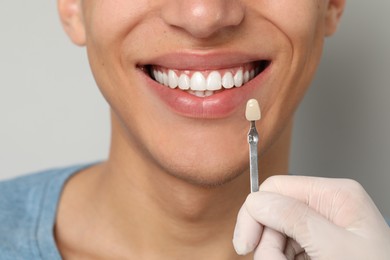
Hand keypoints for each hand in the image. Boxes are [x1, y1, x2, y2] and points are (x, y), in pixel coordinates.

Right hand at [233, 176, 389, 259]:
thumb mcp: (337, 249)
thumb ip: (296, 219)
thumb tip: (257, 201)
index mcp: (334, 195)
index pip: (276, 188)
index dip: (254, 212)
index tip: (246, 243)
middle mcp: (325, 207)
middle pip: (272, 214)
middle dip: (267, 242)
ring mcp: (319, 228)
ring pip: (274, 235)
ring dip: (274, 256)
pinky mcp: (315, 246)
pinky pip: (283, 250)